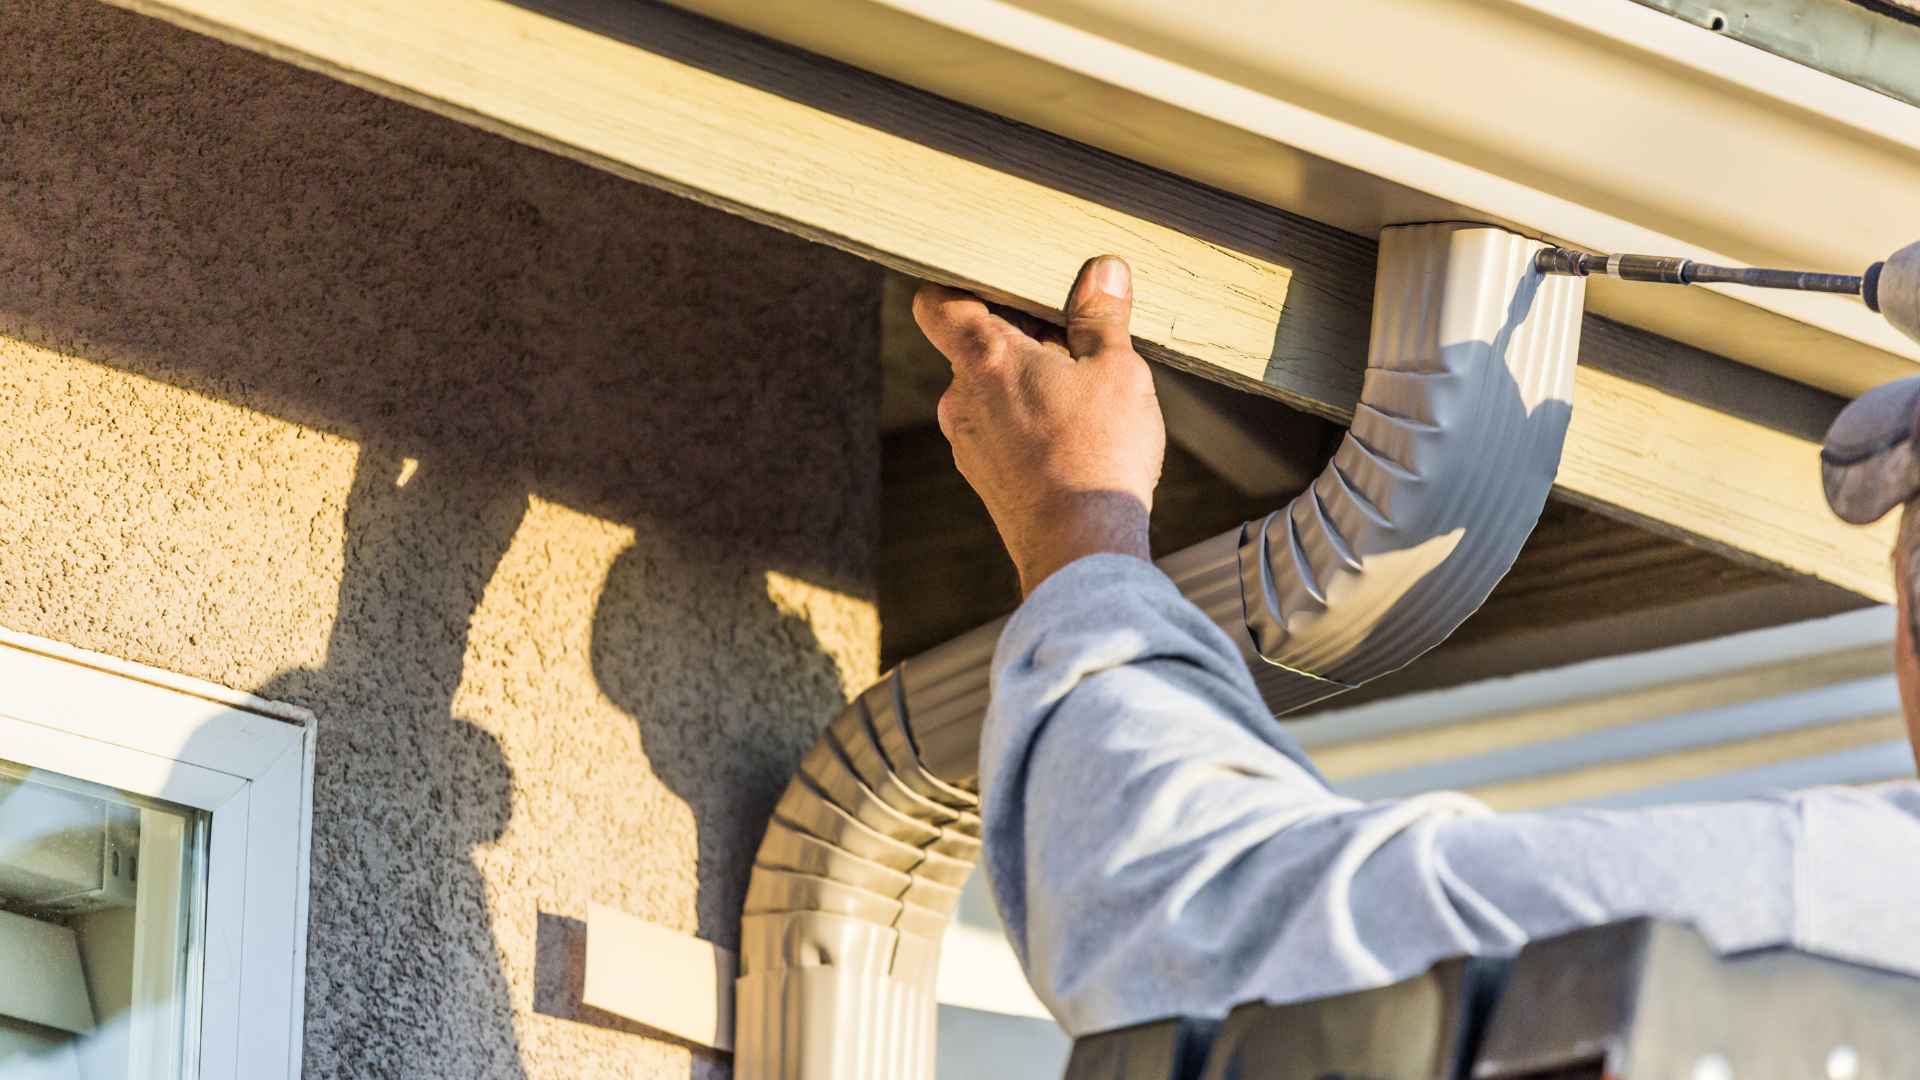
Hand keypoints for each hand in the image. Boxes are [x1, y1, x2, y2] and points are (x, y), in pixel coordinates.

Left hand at [913, 256, 1165, 594]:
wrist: (1080, 548)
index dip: (961, 284)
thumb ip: (1102, 316)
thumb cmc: (1098, 453)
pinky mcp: (983, 476)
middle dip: (1021, 336)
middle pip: (976, 345)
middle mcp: (960, 398)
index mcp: (984, 357)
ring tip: (1085, 393)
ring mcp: (967, 441)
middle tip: (1076, 340)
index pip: (938, 301)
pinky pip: (999, 430)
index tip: (1000, 283)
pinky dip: (1028, 422)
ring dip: (1029, 381)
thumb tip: (1103, 270)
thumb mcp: (1117, 369)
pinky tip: (1075, 436)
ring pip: (991, 390)